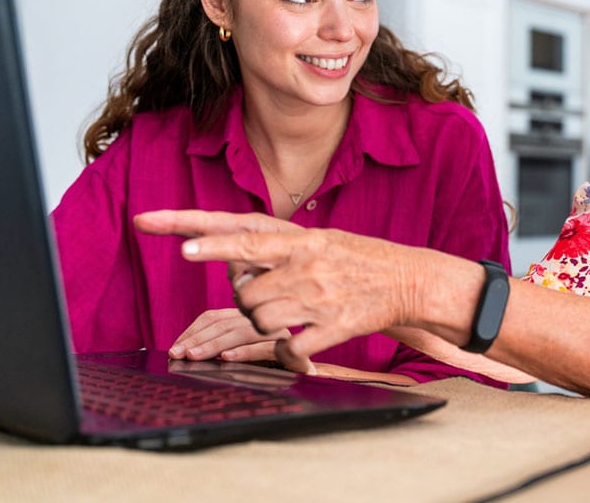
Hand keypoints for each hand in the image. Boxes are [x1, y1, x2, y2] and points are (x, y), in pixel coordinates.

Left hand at [135, 209, 415, 373]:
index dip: (211, 243)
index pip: (247, 238)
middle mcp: (307, 267)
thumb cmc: (360, 259)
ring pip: (259, 320)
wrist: (409, 280)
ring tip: (286, 316)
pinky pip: (287, 347)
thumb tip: (236, 264)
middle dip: (244, 301)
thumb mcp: (321, 240)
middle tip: (264, 297)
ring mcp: (319, 298)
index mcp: (302, 240)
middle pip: (244, 292)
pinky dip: (285, 351)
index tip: (180, 245)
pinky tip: (296, 344)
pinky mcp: (333, 328)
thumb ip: (279, 248)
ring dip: (263, 324)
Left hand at [168, 307, 304, 366]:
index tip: (175, 348)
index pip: (216, 317)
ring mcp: (282, 336)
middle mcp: (266, 322)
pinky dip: (245, 352)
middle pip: (226, 323)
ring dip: (215, 344)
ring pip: (243, 331)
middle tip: (179, 353)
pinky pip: (267, 348)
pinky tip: (227, 359)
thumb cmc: (267, 377)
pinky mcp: (295, 354)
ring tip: (195, 357)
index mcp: (251, 320)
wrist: (309, 389)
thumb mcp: (237, 360)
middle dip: (198, 338)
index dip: (193, 331)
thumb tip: (182, 351)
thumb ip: (217, 350)